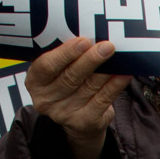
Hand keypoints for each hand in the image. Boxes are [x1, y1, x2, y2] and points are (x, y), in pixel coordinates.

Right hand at [23, 36, 127, 158]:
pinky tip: (123, 75)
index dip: (65, 53)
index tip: (83, 41)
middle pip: (70, 77)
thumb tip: (89, 36)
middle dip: (90, 60)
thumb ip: (65, 55)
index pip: (47, 66)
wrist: (76, 119)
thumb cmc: (66, 82)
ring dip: (106, 71)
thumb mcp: (57, 69)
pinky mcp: (84, 122)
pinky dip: (115, 86)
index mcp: (35, 81)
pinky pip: (102, 100)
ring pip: (89, 87)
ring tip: (119, 58)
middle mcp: (46, 99)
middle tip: (107, 46)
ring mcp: (64, 113)